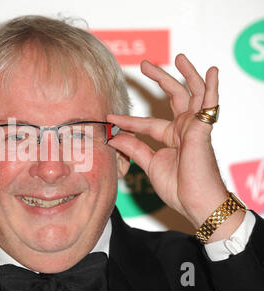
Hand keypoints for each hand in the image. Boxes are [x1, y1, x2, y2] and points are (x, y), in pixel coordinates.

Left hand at [107, 54, 243, 234]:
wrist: (196, 203)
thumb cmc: (179, 188)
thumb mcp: (150, 165)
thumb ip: (135, 148)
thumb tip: (115, 136)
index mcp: (171, 138)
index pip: (146, 123)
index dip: (127, 120)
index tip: (109, 116)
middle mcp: (183, 128)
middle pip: (172, 97)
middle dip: (159, 79)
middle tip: (145, 64)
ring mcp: (194, 127)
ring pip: (192, 93)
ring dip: (186, 74)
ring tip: (178, 57)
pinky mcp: (203, 129)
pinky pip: (210, 104)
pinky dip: (211, 86)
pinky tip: (211, 70)